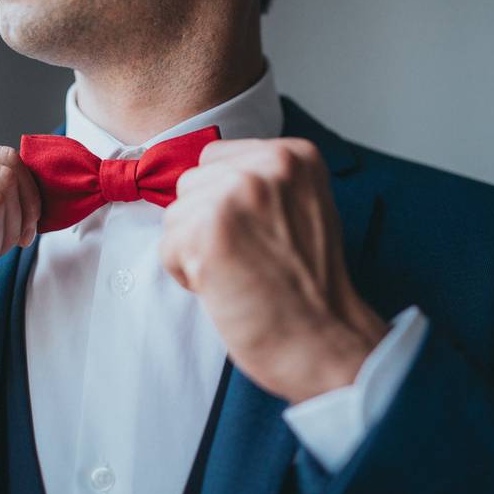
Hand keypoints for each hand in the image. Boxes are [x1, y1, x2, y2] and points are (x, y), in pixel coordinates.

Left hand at [160, 138, 388, 403]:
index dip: (224, 203)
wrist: (324, 339)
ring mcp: (238, 193)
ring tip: (240, 273)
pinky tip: (227, 287)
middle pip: (192, 183)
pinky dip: (187, 276)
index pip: (217, 158)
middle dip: (206, 223)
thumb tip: (205, 178)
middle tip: (249, 258)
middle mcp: (269, 164)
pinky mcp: (210, 229)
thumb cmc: (310, 287)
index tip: (258, 235)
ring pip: (176, 215)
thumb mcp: (304, 208)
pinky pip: (168, 247)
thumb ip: (262, 183)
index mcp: (295, 155)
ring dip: (195, 251)